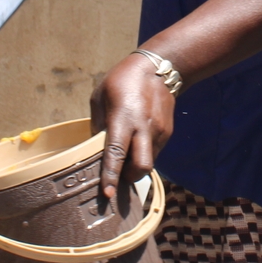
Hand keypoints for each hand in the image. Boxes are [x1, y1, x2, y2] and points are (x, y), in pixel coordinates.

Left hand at [91, 53, 174, 198]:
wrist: (160, 68)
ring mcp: (158, 132)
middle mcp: (144, 128)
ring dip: (136, 168)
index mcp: (123, 118)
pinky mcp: (167, 133)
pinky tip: (136, 145)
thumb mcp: (100, 96)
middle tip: (118, 178)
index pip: (116, 152)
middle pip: (141, 167)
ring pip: (149, 163)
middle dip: (129, 178)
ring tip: (126, 159)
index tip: (107, 194)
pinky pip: (154, 153)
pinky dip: (143, 156)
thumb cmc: (123, 80)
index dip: (111, 175)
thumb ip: (97, 124)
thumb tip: (94, 148)